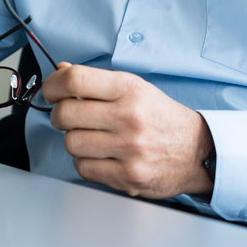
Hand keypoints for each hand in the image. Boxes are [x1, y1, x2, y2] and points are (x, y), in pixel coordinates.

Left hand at [41, 63, 214, 199]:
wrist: (196, 151)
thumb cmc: (160, 117)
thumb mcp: (134, 88)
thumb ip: (96, 81)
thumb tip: (60, 70)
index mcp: (129, 89)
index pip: (75, 79)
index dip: (53, 85)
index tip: (50, 91)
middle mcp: (129, 117)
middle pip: (65, 113)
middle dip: (59, 115)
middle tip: (68, 116)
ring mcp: (129, 149)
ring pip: (71, 143)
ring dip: (73, 140)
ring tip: (89, 137)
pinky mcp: (128, 176)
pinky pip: (83, 168)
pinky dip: (85, 162)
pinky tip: (100, 155)